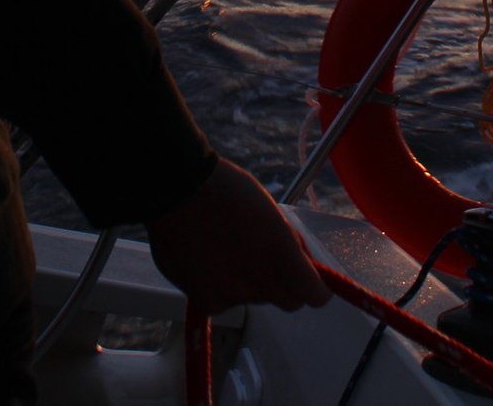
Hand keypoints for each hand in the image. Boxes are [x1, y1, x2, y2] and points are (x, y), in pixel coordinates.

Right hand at [145, 159, 329, 317]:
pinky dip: (220, 288)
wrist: (176, 190)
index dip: (316, 290)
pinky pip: (224, 302)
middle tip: (268, 264)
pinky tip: (209, 262)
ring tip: (228, 253)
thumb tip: (302, 264)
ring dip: (248, 284)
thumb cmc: (225, 191)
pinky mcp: (206, 300)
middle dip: (285, 286)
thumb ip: (288, 244)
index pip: (314, 295)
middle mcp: (259, 280)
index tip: (312, 284)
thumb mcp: (270, 211)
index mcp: (281, 253)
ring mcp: (231, 294)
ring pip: (254, 299)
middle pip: (288, 302)